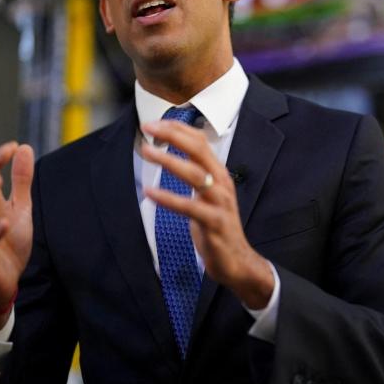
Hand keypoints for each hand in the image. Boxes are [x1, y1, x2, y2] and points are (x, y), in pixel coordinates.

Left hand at [141, 120, 272, 308]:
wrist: (237, 260)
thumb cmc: (217, 225)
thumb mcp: (207, 193)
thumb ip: (196, 173)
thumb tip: (176, 153)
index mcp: (219, 173)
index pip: (200, 141)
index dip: (177, 128)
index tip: (154, 123)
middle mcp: (222, 183)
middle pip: (199, 150)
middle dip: (172, 135)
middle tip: (148, 127)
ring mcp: (220, 203)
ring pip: (194, 174)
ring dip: (168, 160)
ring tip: (146, 151)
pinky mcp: (214, 223)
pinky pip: (189, 207)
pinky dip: (168, 198)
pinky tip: (150, 193)